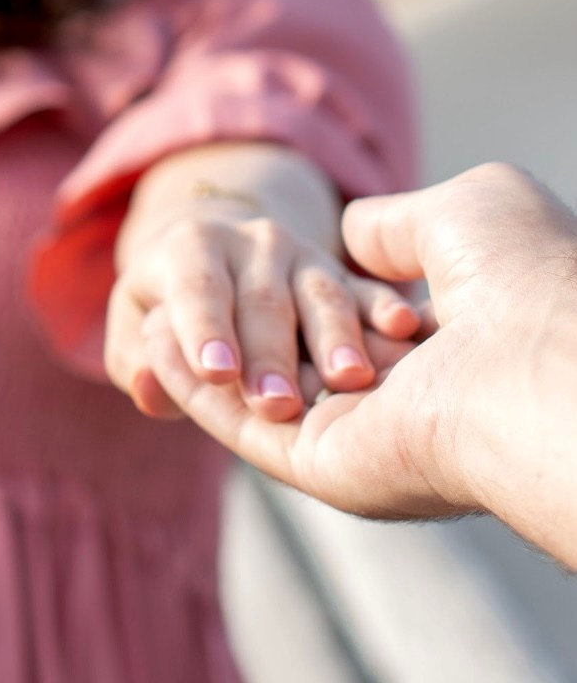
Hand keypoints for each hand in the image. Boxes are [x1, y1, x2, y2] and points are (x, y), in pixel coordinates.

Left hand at [104, 202, 420, 421]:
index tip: (216, 373)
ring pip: (321, 294)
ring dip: (336, 338)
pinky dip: (384, 307)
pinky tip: (402, 329)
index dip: (204, 328)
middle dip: (271, 355)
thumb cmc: (175, 311)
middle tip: (277, 407)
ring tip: (349, 380)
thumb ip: (135, 364)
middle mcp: (252, 242)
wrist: (223, 253)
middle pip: (262, 300)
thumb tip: (149, 389)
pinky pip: (368, 289)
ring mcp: (305, 254)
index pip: (195, 288)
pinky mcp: (347, 273)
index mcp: (192, 247)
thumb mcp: (137, 328)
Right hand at [148, 166, 576, 552]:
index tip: (244, 269)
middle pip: (295, 371)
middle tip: (174, 303)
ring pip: (257, 403)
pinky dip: (192, 388)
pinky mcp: (324, 467)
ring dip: (199, 364)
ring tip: (144, 318)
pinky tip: (154, 346)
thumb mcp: (461, 216)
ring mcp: (361, 442)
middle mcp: (403, 407)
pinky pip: (239, 427)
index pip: (351, 332)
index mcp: (443, 357)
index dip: (296, 301)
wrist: (543, 356)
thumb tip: (348, 236)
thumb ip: (394, 227)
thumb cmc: (525, 278)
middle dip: (233, 336)